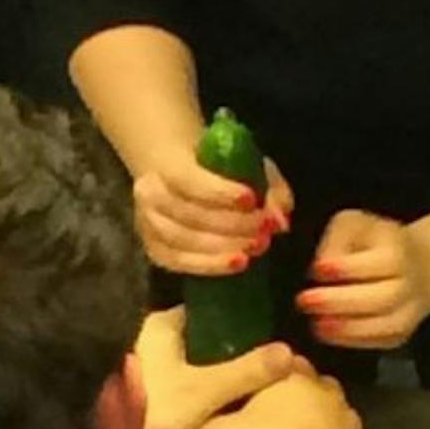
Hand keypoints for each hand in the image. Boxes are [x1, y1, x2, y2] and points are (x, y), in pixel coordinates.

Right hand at [131, 146, 292, 276]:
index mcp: (167, 165)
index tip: (252, 199)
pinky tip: (237, 263)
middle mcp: (149, 195)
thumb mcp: (248, 164)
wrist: (178, 178)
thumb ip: (270, 187)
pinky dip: (210, 265)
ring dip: (224, 247)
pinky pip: (180, 263)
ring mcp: (148, 225)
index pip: (189, 180)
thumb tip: (281, 221)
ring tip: (257, 246)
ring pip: (184, 241)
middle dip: (232, 225)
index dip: (219, 192)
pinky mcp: (155, 250)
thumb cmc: (217, 169)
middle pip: (190, 215)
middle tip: (265, 230)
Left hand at [133, 307, 305, 428]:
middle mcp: (144, 334)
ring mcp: (133, 362)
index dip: (234, 322)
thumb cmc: (149, 404)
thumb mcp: (204, 390)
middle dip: (219, 351)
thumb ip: (246, 372)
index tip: (260, 336)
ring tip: (234, 387)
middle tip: (253, 365)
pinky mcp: (126, 387)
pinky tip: (201, 404)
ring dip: (200, 372)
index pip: (205, 312)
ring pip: (178, 361)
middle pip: (192, 338)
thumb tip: (289, 353)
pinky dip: (183, 388)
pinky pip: (165, 379)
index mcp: (161, 323)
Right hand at [190, 371, 365, 428]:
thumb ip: (200, 426)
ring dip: (313, 420)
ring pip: (327, 411)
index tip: (249, 388)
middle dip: (291, 395)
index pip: (279, 360)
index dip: (263, 373)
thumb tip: (185, 423)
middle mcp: (326, 388)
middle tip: (268, 414)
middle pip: (306, 383)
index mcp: (292, 373)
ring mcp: (348, 418)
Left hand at [299, 210, 429, 351]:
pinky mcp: (403, 333)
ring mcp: (411, 310)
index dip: (349, 268)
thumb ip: (336, 241)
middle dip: (342, 302)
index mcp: (399, 248)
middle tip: (305, 301)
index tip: (317, 270)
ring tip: (316, 323)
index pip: (383, 261)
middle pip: (385, 297)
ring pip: (387, 326)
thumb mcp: (352, 225)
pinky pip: (382, 341)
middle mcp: (411, 281)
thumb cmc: (371, 241)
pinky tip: (327, 333)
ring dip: (349, 328)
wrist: (415, 264)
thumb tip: (320, 268)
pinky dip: (354, 341)